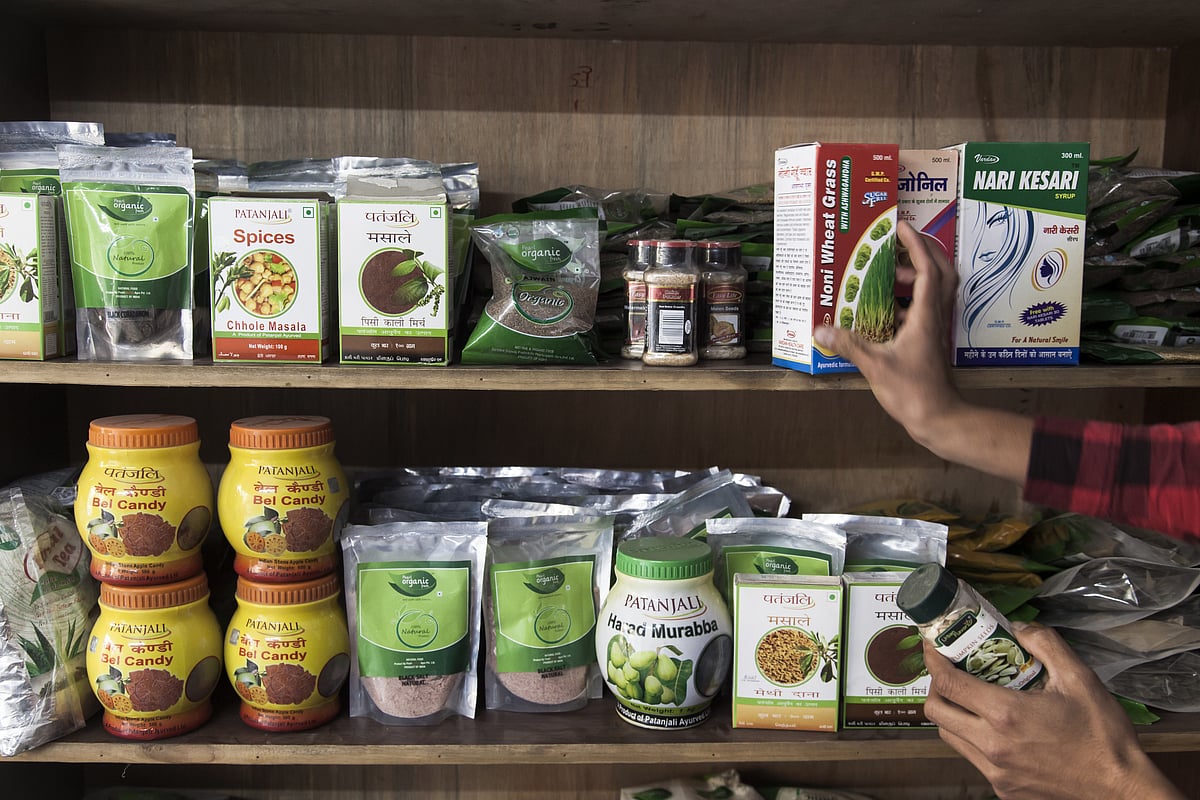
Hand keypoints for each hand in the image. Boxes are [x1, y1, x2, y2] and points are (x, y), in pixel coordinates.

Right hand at [813, 220, 1032, 484]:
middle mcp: (935, 317)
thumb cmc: (913, 392)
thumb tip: (820, 329)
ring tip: (886, 273)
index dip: (915, 244)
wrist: (938, 418)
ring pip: (935, 289)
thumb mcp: (875, 366)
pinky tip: (885, 307)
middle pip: (941, 271)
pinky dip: (909, 298)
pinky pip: (924, 308)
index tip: (900, 227)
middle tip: (897, 245)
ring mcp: (935, 329)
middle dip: (922, 252)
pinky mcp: (930, 341)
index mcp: (925, 316)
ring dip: (916, 274)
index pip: (927, 268)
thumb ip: (848, 344)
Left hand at [923, 622, 1183, 799]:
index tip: (933, 645)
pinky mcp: (1003, 789)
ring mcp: (995, 771)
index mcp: (1005, 715)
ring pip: (949, 736)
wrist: (1120, 790)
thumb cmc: (1103, 735)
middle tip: (951, 670)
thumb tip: (1018, 628)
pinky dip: (971, 737)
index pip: (947, 683)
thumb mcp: (1080, 679)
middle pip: (936, 711)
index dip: (933, 659)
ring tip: (971, 697)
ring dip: (951, 713)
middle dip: (936, 686)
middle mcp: (991, 745)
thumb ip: (1045, 644)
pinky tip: (993, 727)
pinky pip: (971, 758)